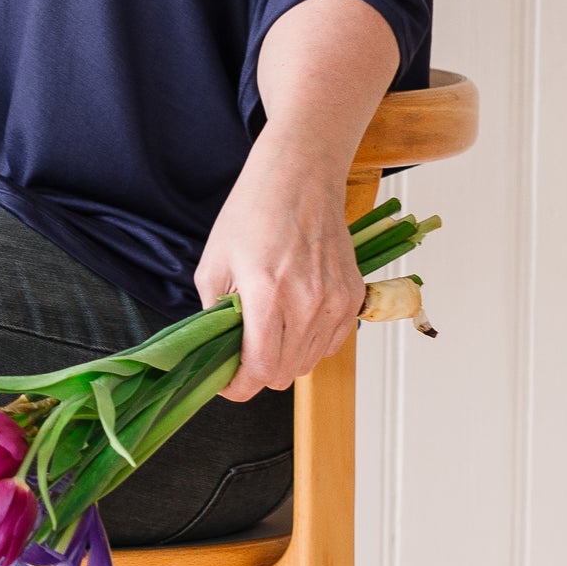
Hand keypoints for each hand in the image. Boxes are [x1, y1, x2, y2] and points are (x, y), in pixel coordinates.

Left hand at [194, 134, 366, 401]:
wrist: (299, 178)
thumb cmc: (251, 214)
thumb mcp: (213, 264)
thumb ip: (213, 316)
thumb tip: (217, 353)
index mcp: (267, 294)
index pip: (260, 369)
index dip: (239, 386)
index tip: (227, 383)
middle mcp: (307, 302)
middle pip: (285, 373)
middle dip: (258, 373)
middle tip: (241, 354)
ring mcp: (335, 301)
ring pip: (308, 363)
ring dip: (285, 359)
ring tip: (267, 331)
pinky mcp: (353, 297)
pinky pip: (331, 344)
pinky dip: (310, 344)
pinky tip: (292, 321)